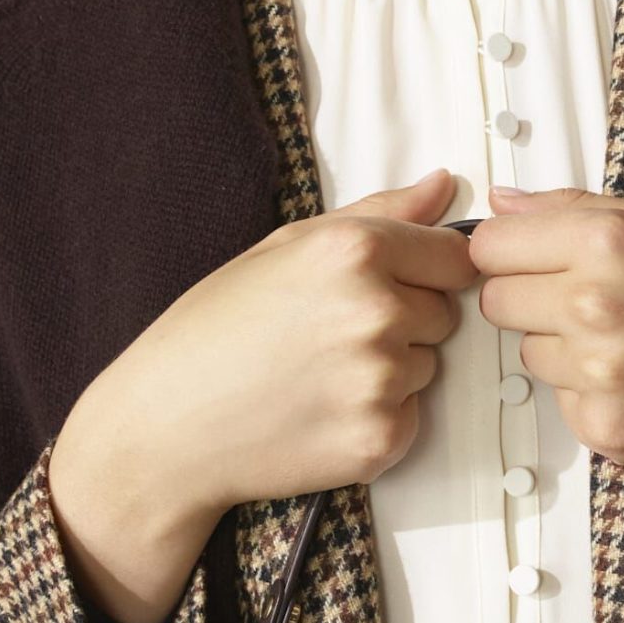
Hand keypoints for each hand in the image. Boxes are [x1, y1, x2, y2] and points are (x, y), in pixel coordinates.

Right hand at [48, 169, 476, 622]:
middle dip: (405, 321)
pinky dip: (377, 417)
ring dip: (392, 370)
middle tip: (329, 336)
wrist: (166, 428)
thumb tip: (443, 184)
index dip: (426, 271)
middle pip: (446, 313)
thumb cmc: (213, 331)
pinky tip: (321, 412)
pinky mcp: (380, 438)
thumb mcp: (285, 248)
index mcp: (355, 250)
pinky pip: (412, 417)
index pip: (458, 256)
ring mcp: (381, 379)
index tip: (390, 285)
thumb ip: (378, 212)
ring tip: (318, 374)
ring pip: (429, 366)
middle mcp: (376, 310)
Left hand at [467, 182, 623, 491]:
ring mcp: (596, 373)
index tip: (531, 259)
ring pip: (525, 353)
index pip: (490, 244)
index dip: (509, 252)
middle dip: (530, 299)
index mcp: (611, 242)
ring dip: (561, 348)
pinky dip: (589, 393)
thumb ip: (579, 208)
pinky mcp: (602, 427)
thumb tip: (505, 201)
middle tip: (594, 304)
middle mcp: (595, 304)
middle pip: (495, 300)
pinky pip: (559, 401)